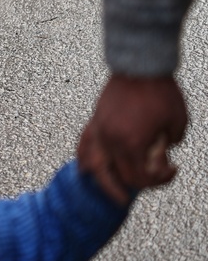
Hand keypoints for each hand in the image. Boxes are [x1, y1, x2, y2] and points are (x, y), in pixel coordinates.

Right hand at [78, 74, 187, 204]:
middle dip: (128, 187)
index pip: (139, 177)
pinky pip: (84, 144)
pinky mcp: (95, 120)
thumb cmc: (160, 92)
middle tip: (134, 193)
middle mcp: (111, 141)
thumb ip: (169, 143)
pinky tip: (86, 166)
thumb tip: (161, 150)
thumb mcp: (177, 122)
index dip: (157, 180)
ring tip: (106, 188)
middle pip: (114, 176)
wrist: (139, 67)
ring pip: (92, 163)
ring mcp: (99, 130)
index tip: (171, 168)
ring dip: (101, 179)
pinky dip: (84, 157)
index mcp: (132, 144)